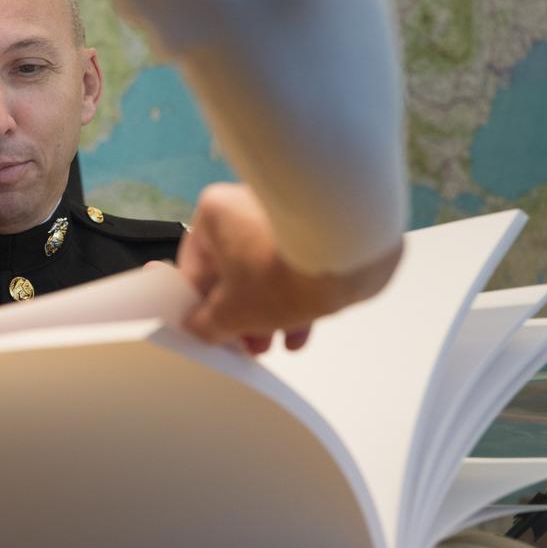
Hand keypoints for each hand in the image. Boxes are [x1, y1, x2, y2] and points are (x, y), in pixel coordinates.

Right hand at [176, 183, 401, 351]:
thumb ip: (206, 325)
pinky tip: (300, 329)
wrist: (351, 250)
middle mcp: (244, 205)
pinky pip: (294, 264)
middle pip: (233, 271)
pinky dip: (294, 294)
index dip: (200, 308)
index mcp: (213, 214)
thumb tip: (200, 327)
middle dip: (240, 314)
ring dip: (267, 311)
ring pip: (265, 270)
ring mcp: (282, 214)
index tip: (211, 332)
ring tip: (275, 342)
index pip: (195, 269)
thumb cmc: (279, 273)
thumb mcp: (232, 313)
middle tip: (247, 343)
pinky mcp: (316, 226)